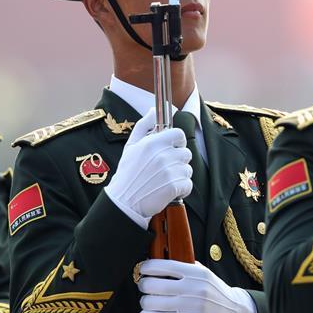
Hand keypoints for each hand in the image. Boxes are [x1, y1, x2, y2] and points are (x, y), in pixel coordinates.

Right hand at [105, 109, 192, 228]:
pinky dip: (182, 189)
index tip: (172, 148)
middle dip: (179, 160)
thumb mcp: (131, 145)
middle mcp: (162, 155)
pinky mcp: (174, 187)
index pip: (179, 134)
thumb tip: (153, 110)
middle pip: (186, 152)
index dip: (178, 141)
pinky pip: (188, 184)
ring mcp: (169, 171)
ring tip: (165, 180)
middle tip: (166, 168)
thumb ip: (144, 125)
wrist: (124, 201)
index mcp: (152, 143)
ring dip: (180, 175)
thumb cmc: (127, 173)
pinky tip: (169, 190)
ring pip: (188, 169)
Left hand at [137, 259, 256, 312]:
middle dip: (143, 285)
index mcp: (195, 272)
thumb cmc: (214, 291)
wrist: (232, 311)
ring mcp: (189, 305)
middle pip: (153, 284)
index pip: (163, 265)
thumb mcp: (204, 273)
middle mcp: (191, 287)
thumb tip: (160, 263)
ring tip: (147, 301)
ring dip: (144, 301)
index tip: (143, 269)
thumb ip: (185, 267)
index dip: (147, 267)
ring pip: (152, 302)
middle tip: (144, 286)